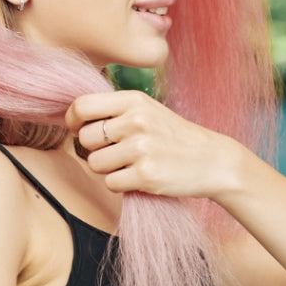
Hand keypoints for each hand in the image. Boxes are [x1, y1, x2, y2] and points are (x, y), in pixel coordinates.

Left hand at [66, 90, 241, 199]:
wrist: (212, 160)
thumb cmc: (174, 136)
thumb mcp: (148, 109)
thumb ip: (115, 110)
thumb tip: (73, 116)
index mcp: (134, 100)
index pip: (82, 105)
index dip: (73, 120)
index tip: (79, 129)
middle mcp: (136, 120)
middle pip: (85, 138)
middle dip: (94, 149)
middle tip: (115, 152)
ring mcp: (141, 148)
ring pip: (95, 163)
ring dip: (107, 169)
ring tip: (130, 164)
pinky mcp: (146, 175)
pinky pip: (111, 183)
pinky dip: (121, 184)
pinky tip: (139, 177)